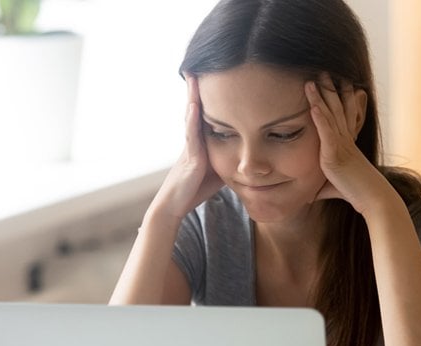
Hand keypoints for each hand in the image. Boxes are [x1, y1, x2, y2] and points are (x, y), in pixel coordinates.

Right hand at [149, 74, 223, 222]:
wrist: (174, 205)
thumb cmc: (195, 189)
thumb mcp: (218, 168)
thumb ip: (227, 156)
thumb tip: (246, 151)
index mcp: (200, 141)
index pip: (205, 113)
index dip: (208, 95)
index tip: (212, 75)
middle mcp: (193, 140)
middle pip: (196, 108)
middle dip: (197, 88)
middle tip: (197, 65)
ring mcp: (190, 146)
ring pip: (191, 116)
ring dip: (192, 96)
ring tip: (193, 76)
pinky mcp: (190, 157)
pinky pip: (191, 135)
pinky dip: (192, 119)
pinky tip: (194, 105)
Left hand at [305, 74, 387, 213]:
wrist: (373, 199)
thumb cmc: (356, 193)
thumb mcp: (334, 187)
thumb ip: (322, 186)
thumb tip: (309, 194)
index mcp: (347, 143)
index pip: (342, 115)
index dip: (339, 98)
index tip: (335, 82)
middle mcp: (346, 140)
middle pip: (337, 109)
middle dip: (329, 89)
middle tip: (324, 71)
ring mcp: (341, 145)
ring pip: (330, 116)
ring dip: (321, 97)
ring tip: (312, 80)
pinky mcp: (335, 154)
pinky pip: (327, 132)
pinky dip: (320, 118)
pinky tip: (313, 106)